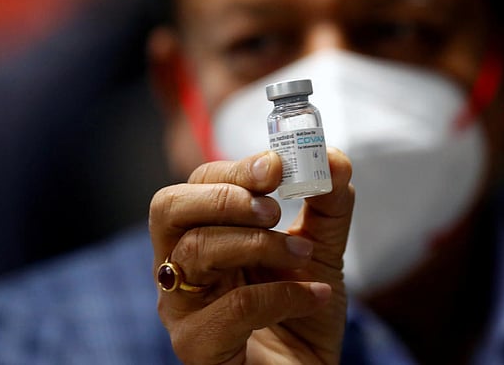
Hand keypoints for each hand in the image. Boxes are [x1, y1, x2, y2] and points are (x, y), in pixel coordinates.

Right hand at [149, 148, 353, 364]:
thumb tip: (334, 157)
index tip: (277, 166)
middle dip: (225, 197)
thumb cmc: (303, 317)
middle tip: (274, 209)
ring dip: (261, 244)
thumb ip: (329, 204)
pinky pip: (233, 306)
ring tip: (304, 257)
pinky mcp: (198, 346)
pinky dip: (282, 295)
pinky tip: (315, 297)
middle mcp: (180, 269)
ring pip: (196, 251)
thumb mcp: (321, 250)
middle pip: (169, 209)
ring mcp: (182, 308)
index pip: (196, 186)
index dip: (234, 169)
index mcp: (202, 236)